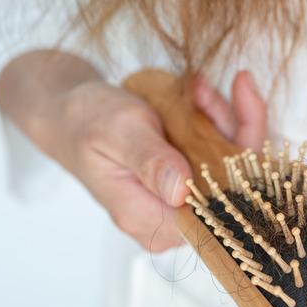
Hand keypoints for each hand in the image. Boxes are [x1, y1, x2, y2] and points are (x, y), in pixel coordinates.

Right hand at [0, 51, 267, 251]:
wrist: (69, 115)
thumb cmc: (87, 121)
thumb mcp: (119, 130)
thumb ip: (150, 160)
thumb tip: (180, 192)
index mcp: (146, 217)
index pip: (215, 206)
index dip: (236, 162)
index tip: (230, 109)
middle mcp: (168, 220)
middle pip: (232, 186)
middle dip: (229, 130)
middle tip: (205, 90)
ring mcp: (180, 204)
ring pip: (231, 167)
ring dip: (222, 121)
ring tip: (197, 87)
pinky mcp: (188, 186)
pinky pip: (220, 157)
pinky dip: (217, 123)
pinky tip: (200, 95)